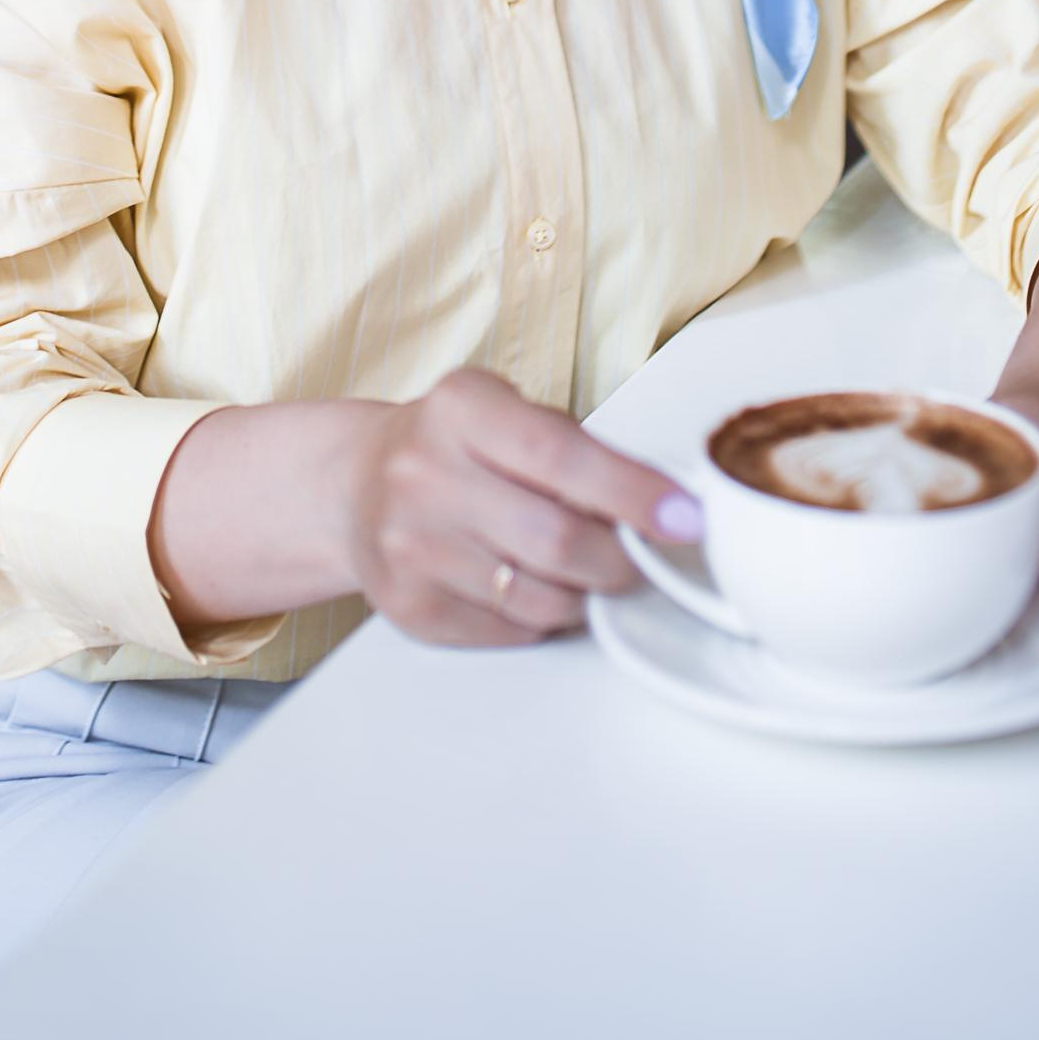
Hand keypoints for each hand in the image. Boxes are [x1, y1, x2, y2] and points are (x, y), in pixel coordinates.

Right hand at [343, 369, 698, 647]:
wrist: (353, 485)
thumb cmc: (454, 447)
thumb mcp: (503, 413)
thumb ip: (573, 451)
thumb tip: (663, 507)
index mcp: (460, 407)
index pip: (560, 455)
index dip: (632, 492)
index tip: (685, 519)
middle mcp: (423, 473)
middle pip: (556, 539)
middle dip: (620, 559)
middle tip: (642, 558)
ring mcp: (409, 545)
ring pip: (538, 597)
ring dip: (585, 595)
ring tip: (586, 573)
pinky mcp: (407, 606)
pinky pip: (508, 631)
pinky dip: (542, 618)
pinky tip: (535, 588)